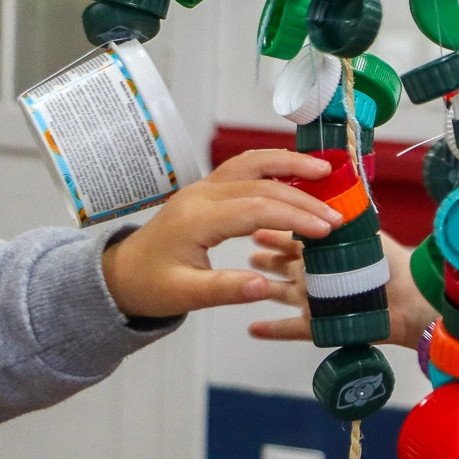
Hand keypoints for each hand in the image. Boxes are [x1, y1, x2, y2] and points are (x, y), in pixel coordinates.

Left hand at [100, 149, 339, 319]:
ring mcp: (203, 188)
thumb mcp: (184, 295)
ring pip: (251, 163)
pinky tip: (297, 171)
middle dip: (303, 196)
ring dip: (289, 163)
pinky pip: (244, 167)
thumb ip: (224, 289)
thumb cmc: (150, 286)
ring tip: (325, 170)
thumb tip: (263, 287)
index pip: (256, 208)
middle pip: (261, 183)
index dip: (295, 217)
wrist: (121, 274)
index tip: (326, 230)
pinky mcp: (208, 189)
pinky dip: (274, 164)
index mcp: (196, 219)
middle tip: (338, 213)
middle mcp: (201, 195)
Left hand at [248, 228, 435, 347]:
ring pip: (278, 291)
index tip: (260, 229)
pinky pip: (286, 329)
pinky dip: (269, 330)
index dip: (275, 233)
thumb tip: (340, 208)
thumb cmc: (392, 268)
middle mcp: (309, 273)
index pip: (291, 237)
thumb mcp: (371, 236)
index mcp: (320, 250)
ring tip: (253, 284)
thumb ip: (352, 224)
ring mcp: (308, 300)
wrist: (405, 301)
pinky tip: (253, 330)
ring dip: (264, 287)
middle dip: (267, 258)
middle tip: (254, 254)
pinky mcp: (313, 325)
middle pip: (281, 263)